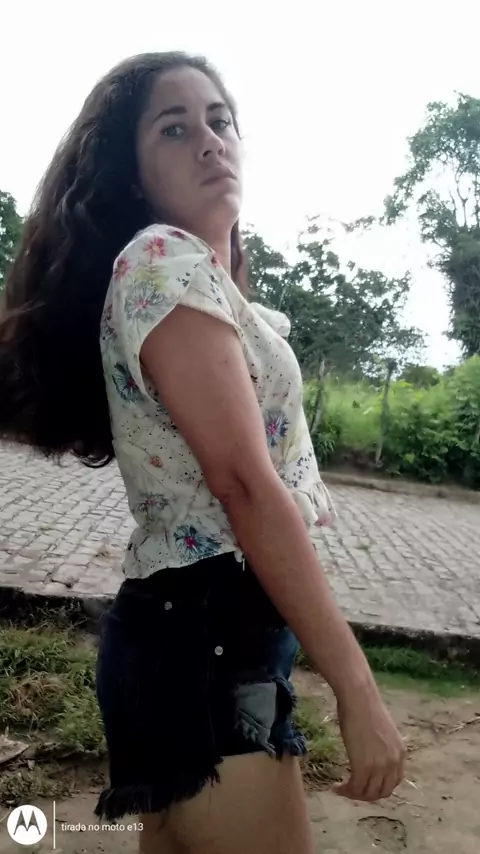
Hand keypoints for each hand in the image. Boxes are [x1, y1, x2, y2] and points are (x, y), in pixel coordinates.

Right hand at [333, 687, 405, 801]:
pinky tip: (336, 787)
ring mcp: (380, 766)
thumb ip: (381, 748)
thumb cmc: (365, 707)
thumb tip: (370, 755)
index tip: (365, 784)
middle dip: (367, 795)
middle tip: (352, 789)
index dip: (378, 787)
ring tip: (342, 789)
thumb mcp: (382, 733)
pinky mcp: (363, 767)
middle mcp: (394, 763)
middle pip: (382, 792)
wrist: (359, 698)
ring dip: (354, 795)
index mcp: (400, 753)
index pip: (393, 782)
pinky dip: (346, 791)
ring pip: (368, 793)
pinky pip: (356, 788)